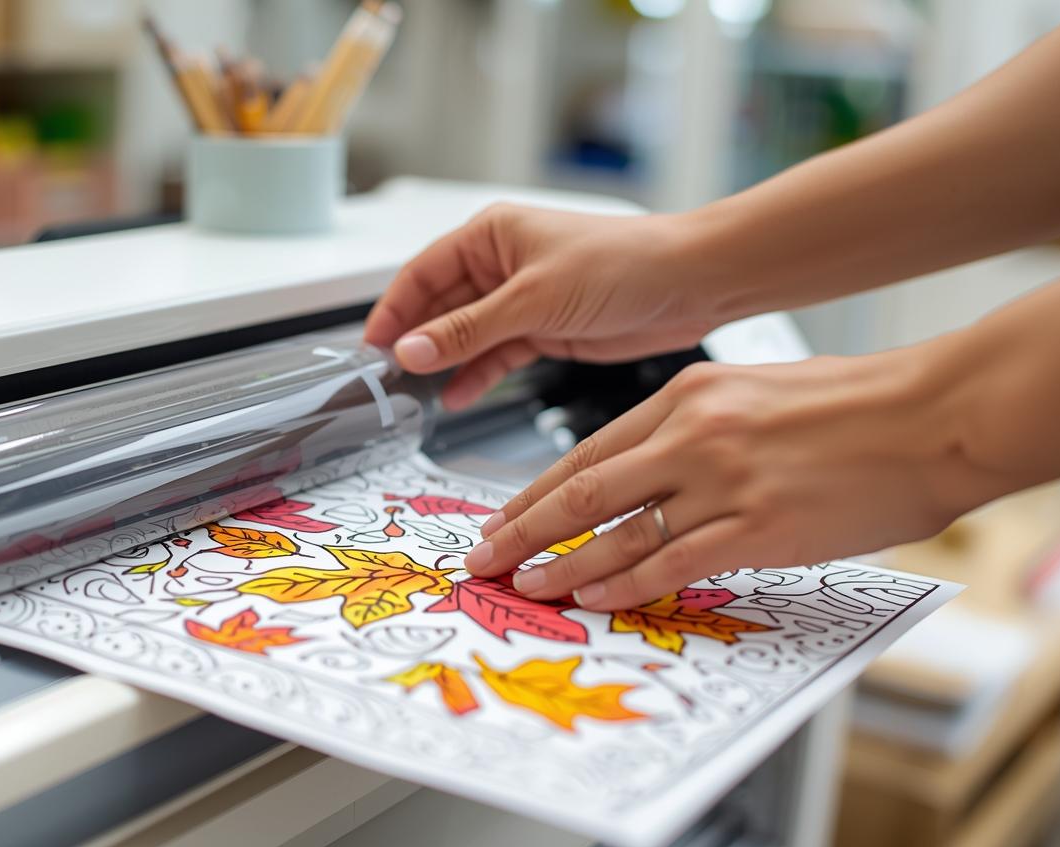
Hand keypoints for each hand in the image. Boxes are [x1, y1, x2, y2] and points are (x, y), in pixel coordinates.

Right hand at [364, 202, 721, 409]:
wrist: (689, 283)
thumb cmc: (622, 264)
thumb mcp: (533, 300)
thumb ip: (468, 330)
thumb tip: (411, 350)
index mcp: (490, 235)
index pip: (421, 274)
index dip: (393, 311)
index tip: (370, 347)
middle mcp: (500, 264)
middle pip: (439, 306)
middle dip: (415, 341)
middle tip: (386, 379)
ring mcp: (522, 299)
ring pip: (466, 335)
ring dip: (444, 362)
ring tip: (415, 395)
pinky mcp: (545, 329)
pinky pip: (497, 354)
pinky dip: (477, 374)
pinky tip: (457, 397)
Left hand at [462, 348, 1013, 609]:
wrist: (934, 414)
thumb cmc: (859, 405)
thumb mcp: (758, 393)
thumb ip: (701, 429)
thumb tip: (657, 468)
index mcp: (687, 396)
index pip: (588, 451)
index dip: (538, 491)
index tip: (505, 516)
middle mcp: (693, 435)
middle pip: (583, 489)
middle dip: (525, 529)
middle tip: (486, 557)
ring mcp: (723, 482)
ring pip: (616, 530)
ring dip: (563, 564)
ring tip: (526, 587)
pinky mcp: (760, 527)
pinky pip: (672, 561)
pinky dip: (625, 584)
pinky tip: (594, 599)